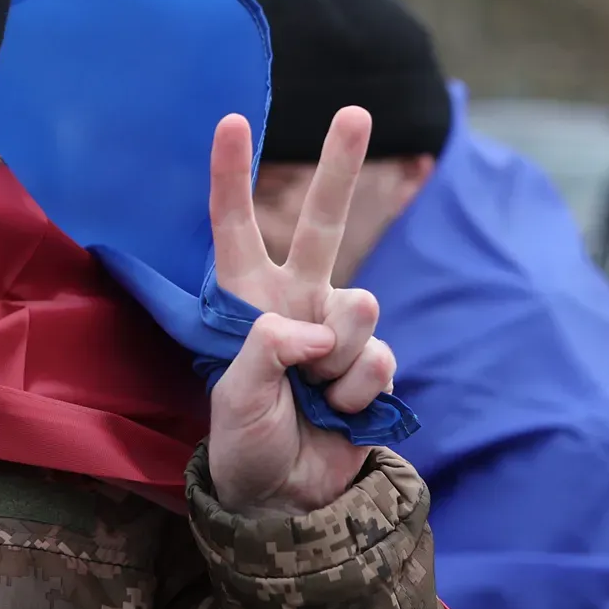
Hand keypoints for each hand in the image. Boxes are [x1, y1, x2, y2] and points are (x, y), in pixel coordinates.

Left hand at [204, 106, 397, 514]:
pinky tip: (338, 412)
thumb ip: (267, 349)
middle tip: (354, 111)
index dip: (232, 175)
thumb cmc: (244, 442)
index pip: (235, 228)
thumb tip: (314, 327)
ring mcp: (336, 331)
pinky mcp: (371, 364)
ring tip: (313, 395)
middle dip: (339, 168)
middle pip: (323, 225)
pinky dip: (358, 391)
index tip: (229, 120)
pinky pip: (379, 358)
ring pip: (361, 306)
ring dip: (339, 357)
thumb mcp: (233, 396)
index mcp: (246, 300)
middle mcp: (294, 302)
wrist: (287, 498)